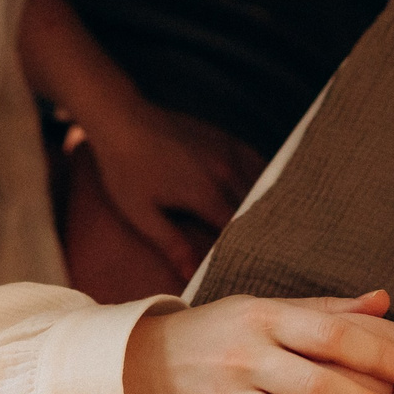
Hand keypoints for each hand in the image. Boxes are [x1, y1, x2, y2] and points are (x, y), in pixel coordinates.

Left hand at [78, 103, 265, 281]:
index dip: (243, 252)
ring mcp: (227, 151)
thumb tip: (192, 274)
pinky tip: (266, 192)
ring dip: (265, 207)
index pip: (238, 232)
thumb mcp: (141, 213)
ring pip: (261, 186)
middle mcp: (224, 172)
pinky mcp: (225, 138)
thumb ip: (171, 243)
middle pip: (254, 211)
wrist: (122, 119)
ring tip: (272, 230)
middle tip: (264, 256)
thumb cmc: (125, 169)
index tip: (246, 268)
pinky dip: (265, 179)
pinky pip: (257, 162)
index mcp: (205, 194)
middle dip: (258, 234)